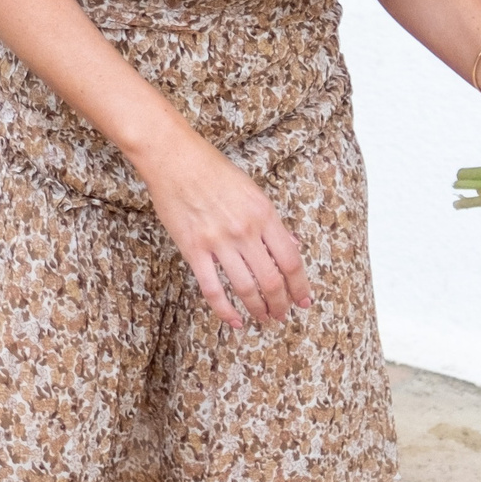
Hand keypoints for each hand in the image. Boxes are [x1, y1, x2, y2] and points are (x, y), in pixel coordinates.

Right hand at [137, 137, 313, 328]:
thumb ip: (272, 222)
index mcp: (264, 214)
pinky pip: (213, 289)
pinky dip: (225, 310)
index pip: (290, 260)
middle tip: (282, 315)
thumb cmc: (214, 170)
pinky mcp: (193, 250)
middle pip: (271, 280)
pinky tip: (234, 321)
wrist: (176, 160)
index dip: (300, 285)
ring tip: (263, 318)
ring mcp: (219, 242)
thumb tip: (291, 245)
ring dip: (258, 309)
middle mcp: (245, 231)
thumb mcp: (253, 191)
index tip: (304, 300)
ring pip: (246, 288)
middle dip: (281, 303)